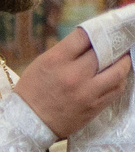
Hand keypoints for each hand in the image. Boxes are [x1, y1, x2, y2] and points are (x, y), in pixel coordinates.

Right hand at [19, 29, 134, 137]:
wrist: (27, 123)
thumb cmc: (32, 91)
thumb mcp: (41, 64)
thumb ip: (65, 52)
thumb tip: (90, 42)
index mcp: (56, 60)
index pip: (85, 36)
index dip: (99, 29)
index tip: (106, 29)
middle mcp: (73, 74)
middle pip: (105, 51)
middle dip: (114, 44)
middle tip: (119, 42)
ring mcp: (86, 92)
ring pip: (119, 71)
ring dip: (124, 62)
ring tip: (122, 58)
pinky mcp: (94, 106)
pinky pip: (117, 89)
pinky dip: (120, 79)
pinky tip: (117, 76)